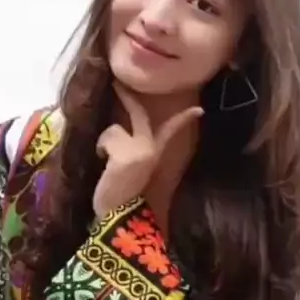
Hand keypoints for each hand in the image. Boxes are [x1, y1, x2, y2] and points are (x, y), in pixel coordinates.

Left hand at [93, 83, 202, 218]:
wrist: (115, 216)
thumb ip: (131, 149)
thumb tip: (117, 131)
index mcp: (154, 154)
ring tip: (105, 163)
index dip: (183, 119)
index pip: (171, 132)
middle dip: (127, 97)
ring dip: (104, 143)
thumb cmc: (118, 196)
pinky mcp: (126, 152)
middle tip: (116, 83)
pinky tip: (104, 166)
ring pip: (113, 129)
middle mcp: (151, 148)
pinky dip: (100, 150)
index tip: (199, 110)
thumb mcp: (130, 168)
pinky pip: (106, 139)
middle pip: (139, 115)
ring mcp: (140, 148)